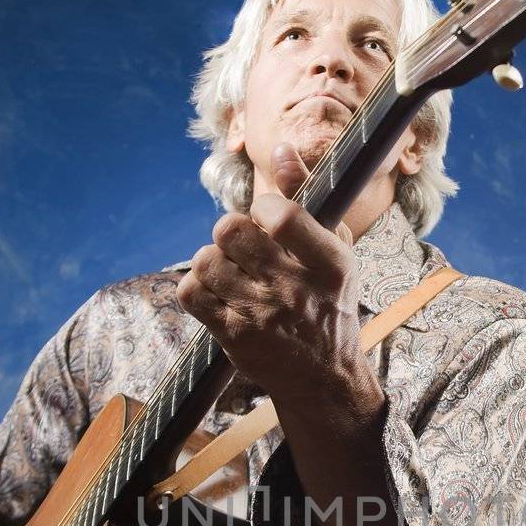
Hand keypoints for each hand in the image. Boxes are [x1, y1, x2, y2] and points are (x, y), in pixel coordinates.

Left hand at [175, 143, 372, 407]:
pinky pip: (191, 293)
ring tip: (231, 270)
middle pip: (231, 230)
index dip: (262, 207)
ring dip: (212, 259)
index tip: (268, 219)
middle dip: (231, 231)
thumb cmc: (328, 302)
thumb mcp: (334, 249)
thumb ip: (306, 196)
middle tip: (243, 246)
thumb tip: (280, 147)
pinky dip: (197, 285)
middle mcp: (296, 291)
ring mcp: (262, 316)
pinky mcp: (234, 337)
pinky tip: (216, 290)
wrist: (322, 378)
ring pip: (206, 260)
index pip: (281, 215)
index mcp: (330, 264)